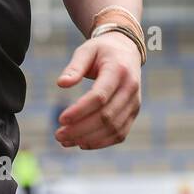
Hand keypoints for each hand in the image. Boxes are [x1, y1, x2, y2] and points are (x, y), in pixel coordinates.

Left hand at [54, 31, 141, 148]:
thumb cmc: (102, 51)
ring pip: (113, 129)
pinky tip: (82, 143)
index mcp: (119, 70)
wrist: (126, 50)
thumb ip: (74, 67)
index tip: (61, 119)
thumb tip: (61, 84)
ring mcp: (135, 102)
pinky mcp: (134, 112)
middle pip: (106, 116)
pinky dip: (101, 142)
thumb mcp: (86, 50)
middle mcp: (131, 88)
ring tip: (66, 141)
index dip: (80, 111)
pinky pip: (120, 134)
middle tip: (58, 135)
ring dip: (89, 139)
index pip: (100, 96)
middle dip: (80, 129)